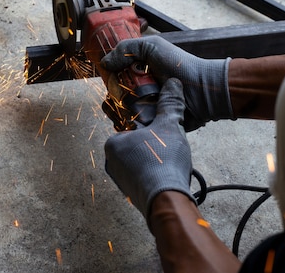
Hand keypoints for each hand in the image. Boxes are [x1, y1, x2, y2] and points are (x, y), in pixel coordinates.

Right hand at [101, 36, 233, 130]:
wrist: (203, 90)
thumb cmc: (180, 66)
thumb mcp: (152, 47)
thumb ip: (127, 49)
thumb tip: (104, 63)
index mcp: (139, 72)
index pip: (115, 76)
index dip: (109, 77)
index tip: (108, 78)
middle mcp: (140, 89)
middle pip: (114, 95)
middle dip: (111, 96)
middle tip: (116, 96)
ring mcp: (145, 107)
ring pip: (120, 112)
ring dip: (117, 111)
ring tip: (124, 109)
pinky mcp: (151, 123)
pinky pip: (133, 126)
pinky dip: (127, 124)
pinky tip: (129, 121)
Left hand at [104, 78, 195, 227]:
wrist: (167, 200)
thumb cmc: (163, 161)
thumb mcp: (169, 126)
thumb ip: (170, 104)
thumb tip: (173, 83)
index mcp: (113, 143)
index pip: (130, 126)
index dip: (149, 124)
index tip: (160, 127)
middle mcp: (111, 162)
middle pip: (136, 144)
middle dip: (153, 142)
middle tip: (169, 143)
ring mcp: (121, 180)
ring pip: (140, 161)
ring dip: (155, 158)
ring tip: (171, 157)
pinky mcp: (131, 193)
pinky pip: (144, 176)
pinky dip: (155, 172)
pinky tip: (169, 172)